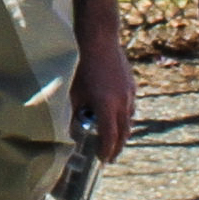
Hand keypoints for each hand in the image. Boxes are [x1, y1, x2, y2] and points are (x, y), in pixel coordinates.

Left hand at [73, 37, 136, 163]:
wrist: (99, 39)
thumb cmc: (81, 65)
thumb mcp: (72, 92)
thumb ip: (72, 112)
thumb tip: (67, 129)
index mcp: (106, 106)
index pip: (109, 137)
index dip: (106, 151)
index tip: (102, 160)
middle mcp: (122, 102)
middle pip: (123, 133)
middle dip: (117, 147)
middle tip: (109, 158)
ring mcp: (129, 93)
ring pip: (129, 120)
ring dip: (122, 132)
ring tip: (114, 140)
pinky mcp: (131, 84)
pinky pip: (130, 106)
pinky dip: (125, 116)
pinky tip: (117, 117)